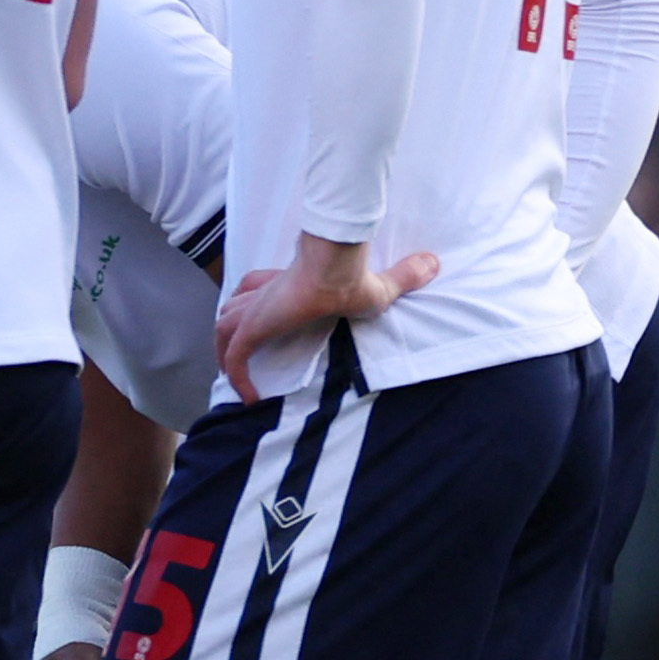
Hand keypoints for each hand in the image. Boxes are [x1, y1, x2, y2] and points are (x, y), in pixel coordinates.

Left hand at [215, 234, 437, 397]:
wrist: (334, 269)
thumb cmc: (352, 278)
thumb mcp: (382, 285)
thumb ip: (404, 276)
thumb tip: (434, 262)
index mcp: (287, 284)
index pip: (256, 288)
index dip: (251, 303)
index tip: (256, 325)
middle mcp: (266, 295)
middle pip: (232, 308)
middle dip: (231, 329)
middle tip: (237, 355)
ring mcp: (257, 310)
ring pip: (224, 329)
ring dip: (225, 353)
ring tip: (236, 377)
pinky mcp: (254, 327)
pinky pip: (236, 357)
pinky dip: (238, 377)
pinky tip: (249, 397)